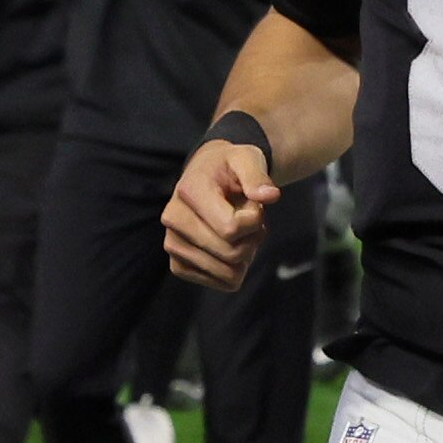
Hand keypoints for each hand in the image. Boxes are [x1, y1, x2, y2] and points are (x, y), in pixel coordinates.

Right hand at [163, 131, 277, 290]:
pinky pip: (218, 283)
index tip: (254, 205)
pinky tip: (231, 247)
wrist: (208, 176)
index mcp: (189, 191)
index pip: (231, 228)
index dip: (254, 221)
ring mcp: (172, 244)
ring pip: (226, 272)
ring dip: (245, 257)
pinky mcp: (178, 264)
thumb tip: (270, 196)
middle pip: (230, 254)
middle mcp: (173, 219)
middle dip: (252, 240)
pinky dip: (234, 271)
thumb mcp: (247, 159)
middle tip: (251, 221)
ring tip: (241, 233)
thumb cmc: (230, 168)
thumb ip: (258, 175)